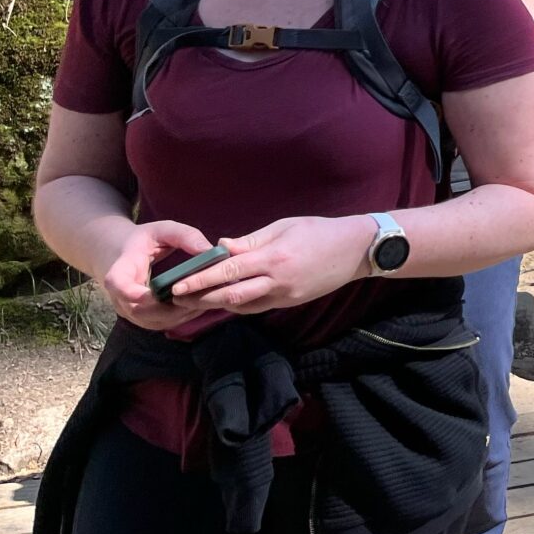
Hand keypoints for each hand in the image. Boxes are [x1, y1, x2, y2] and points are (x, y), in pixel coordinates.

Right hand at [101, 220, 214, 331]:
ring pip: (151, 321)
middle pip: (139, 310)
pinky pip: (158, 323)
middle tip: (199, 296)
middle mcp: (120, 295)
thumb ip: (184, 236)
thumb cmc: (145, 239)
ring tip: (204, 301)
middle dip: (170, 307)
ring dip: (178, 314)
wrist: (123, 252)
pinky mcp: (140, 317)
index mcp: (121, 269)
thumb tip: (209, 250)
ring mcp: (129, 309)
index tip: (152, 294)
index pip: (117, 284)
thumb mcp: (162, 229)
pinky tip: (197, 306)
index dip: (131, 293)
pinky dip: (178, 318)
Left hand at [174, 215, 377, 314]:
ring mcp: (285, 295)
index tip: (177, 285)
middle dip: (201, 298)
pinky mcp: (291, 302)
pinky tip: (224, 299)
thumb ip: (251, 241)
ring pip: (242, 305)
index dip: (201, 279)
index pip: (229, 271)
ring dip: (217, 304)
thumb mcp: (284, 227)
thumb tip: (221, 248)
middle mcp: (277, 281)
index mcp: (274, 258)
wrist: (357, 250)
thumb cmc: (319, 231)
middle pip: (230, 296)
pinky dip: (238, 304)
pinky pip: (258, 306)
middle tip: (176, 298)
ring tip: (194, 301)